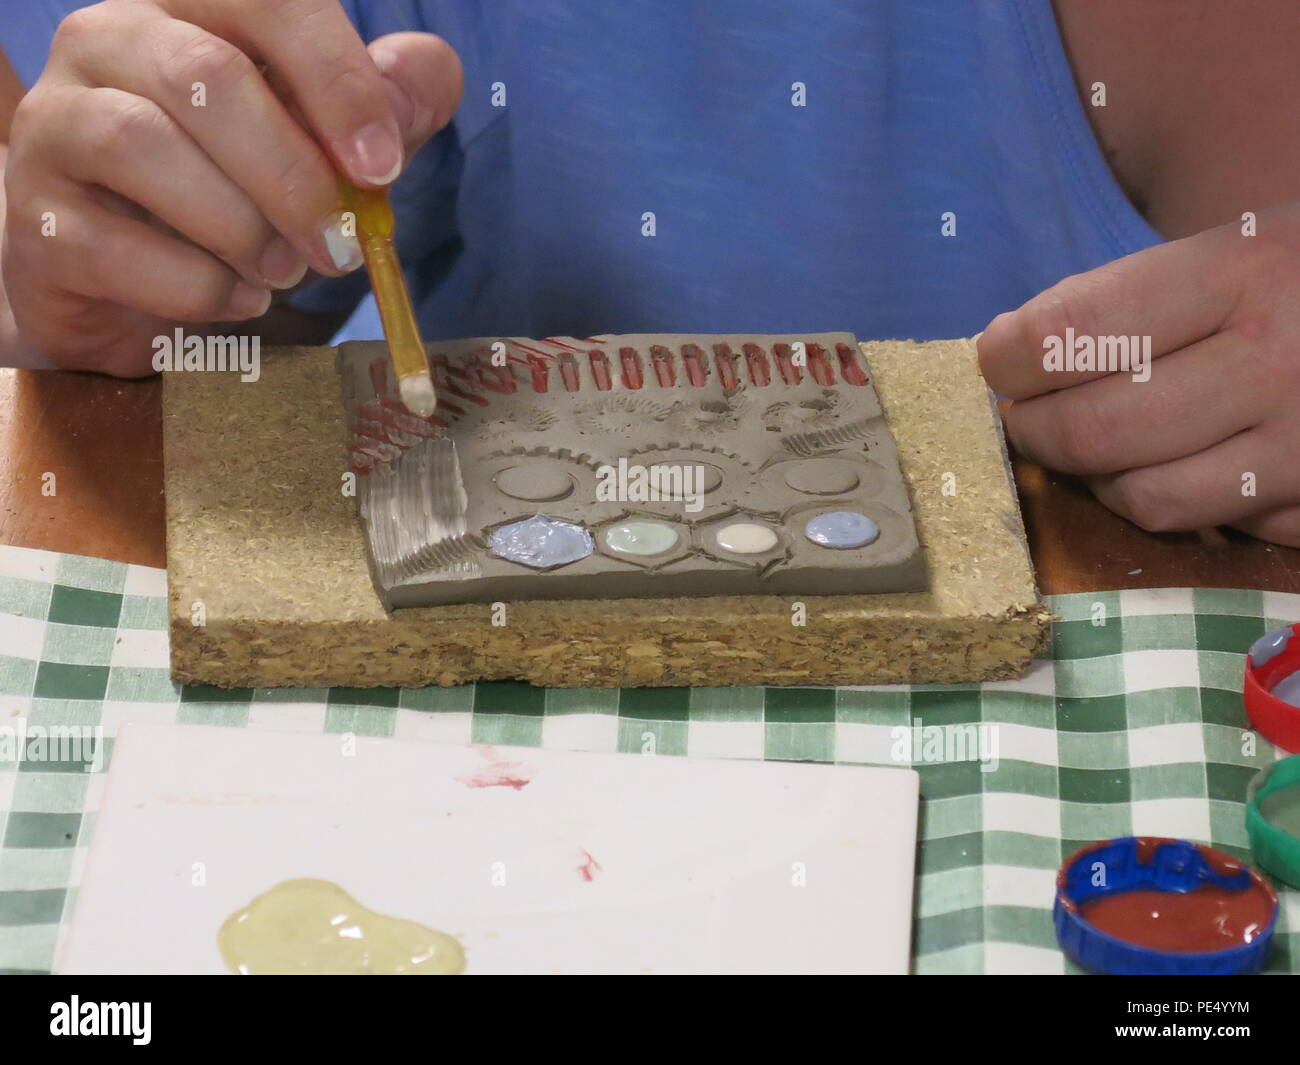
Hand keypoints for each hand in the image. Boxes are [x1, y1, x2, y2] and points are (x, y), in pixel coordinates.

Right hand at [2, 0, 461, 373]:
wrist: (127, 277)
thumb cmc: (234, 192)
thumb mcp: (321, 142)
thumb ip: (382, 104)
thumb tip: (430, 74)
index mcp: (188, 8)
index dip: (336, 79)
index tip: (385, 167)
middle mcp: (105, 42)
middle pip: (205, 77)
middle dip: (294, 176)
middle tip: (340, 247)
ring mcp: (55, 125)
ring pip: (143, 146)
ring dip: (241, 228)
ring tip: (282, 273)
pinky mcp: (35, 219)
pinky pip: (116, 247)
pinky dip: (197, 287)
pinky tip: (234, 300)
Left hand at [979, 204, 1299, 546]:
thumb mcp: (1241, 244)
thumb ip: (1131, 298)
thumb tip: (1011, 354)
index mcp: (1245, 270)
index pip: (1067, 335)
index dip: (1005, 357)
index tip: (997, 358)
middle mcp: (1279, 360)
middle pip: (1092, 432)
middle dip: (1031, 429)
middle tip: (1025, 414)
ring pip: (1143, 500)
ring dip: (1100, 478)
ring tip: (1103, 444)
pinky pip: (1216, 531)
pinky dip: (1182, 505)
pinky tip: (1190, 465)